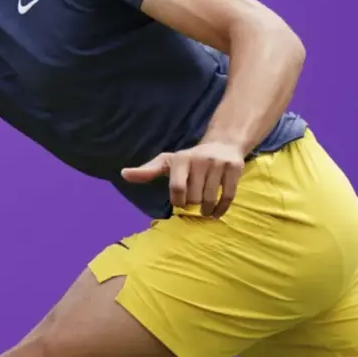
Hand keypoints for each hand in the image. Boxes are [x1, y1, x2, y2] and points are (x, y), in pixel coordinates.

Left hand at [120, 142, 244, 217]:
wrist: (223, 144)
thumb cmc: (190, 159)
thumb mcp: (167, 162)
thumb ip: (147, 171)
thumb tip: (123, 174)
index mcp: (181, 159)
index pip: (177, 189)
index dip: (178, 202)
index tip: (180, 204)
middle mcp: (200, 159)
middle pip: (194, 196)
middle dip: (193, 206)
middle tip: (194, 205)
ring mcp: (218, 163)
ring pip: (211, 198)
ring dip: (207, 211)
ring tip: (205, 212)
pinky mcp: (234, 168)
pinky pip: (228, 196)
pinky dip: (222, 209)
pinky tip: (217, 212)